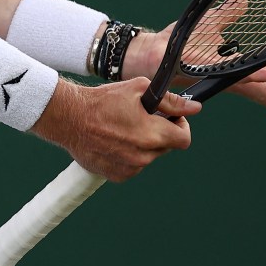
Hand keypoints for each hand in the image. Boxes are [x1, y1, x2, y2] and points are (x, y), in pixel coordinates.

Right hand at [32, 76, 201, 181]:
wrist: (71, 118)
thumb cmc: (104, 100)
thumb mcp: (139, 89)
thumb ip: (170, 100)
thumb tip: (195, 107)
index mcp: (153, 135)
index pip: (184, 139)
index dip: (181, 125)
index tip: (171, 117)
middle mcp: (143, 157)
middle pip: (166, 146)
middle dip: (160, 131)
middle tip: (143, 117)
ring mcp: (129, 169)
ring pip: (148, 156)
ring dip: (143, 143)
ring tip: (124, 126)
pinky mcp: (116, 176)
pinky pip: (133, 166)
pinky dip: (129, 154)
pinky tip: (114, 139)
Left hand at [121, 21, 265, 133]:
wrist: (149, 52)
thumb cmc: (176, 43)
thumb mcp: (209, 23)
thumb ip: (228, 14)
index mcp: (235, 71)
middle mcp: (230, 79)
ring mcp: (221, 76)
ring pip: (260, 90)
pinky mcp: (208, 71)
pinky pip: (237, 74)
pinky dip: (256, 76)